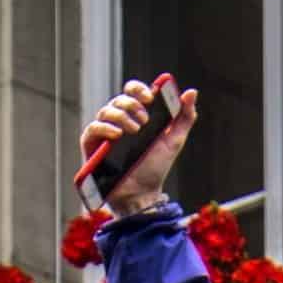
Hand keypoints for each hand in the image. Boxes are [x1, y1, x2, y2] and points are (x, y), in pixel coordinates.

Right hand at [79, 75, 199, 211]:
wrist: (142, 193)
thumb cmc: (155, 167)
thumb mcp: (174, 140)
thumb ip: (184, 116)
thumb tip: (191, 92)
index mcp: (137, 115)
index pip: (132, 91)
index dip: (139, 89)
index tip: (150, 98)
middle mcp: (119, 120)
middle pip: (120, 99)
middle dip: (132, 105)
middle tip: (145, 121)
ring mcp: (104, 132)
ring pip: (106, 110)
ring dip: (122, 116)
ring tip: (134, 131)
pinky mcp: (92, 144)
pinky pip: (94, 127)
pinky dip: (106, 127)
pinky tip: (117, 135)